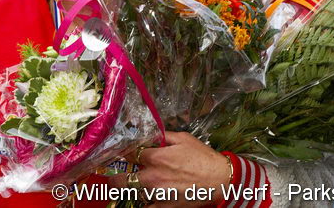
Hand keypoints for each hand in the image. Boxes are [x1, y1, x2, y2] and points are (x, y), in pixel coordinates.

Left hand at [110, 132, 229, 206]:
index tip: (119, 153)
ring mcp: (157, 194)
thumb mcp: (184, 139)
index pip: (130, 154)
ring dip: (131, 189)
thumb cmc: (203, 158)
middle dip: (115, 177)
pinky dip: (145, 202)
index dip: (123, 153)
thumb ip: (164, 136)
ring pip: (133, 194)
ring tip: (129, 186)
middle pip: (122, 179)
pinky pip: (147, 207)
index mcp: (157, 157)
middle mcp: (153, 177)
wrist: (220, 180)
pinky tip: (147, 197)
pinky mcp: (164, 207)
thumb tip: (151, 134)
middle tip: (113, 175)